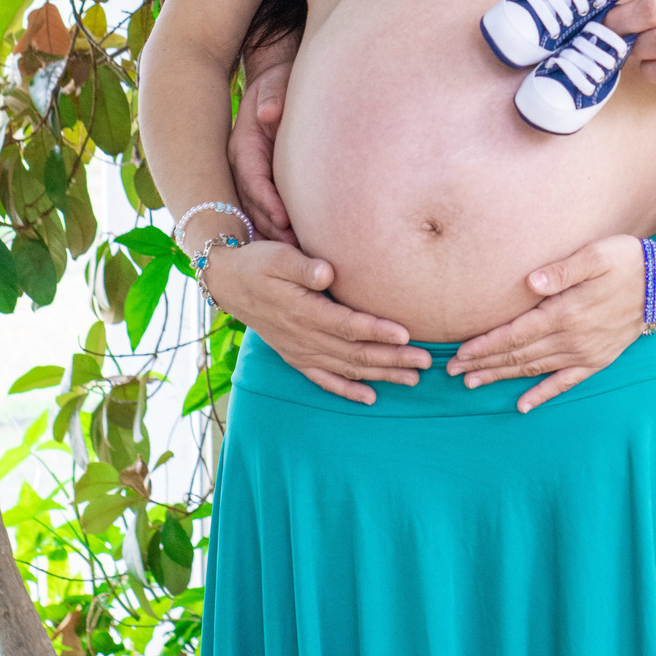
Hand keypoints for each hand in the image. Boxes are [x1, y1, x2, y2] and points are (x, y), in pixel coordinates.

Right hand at [203, 240, 431, 404]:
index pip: (348, 326)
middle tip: (426, 363)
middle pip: (356, 353)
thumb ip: (303, 266)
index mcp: (304, 312)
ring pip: (347, 369)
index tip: (407, 334)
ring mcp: (300, 351)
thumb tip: (328, 273)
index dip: (378, 331)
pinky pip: (324, 380)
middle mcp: (304, 338)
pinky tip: (370, 398)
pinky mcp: (296, 357)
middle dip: (393, 359)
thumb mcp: (277, 257)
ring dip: (381, 375)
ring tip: (413, 380)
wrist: (229, 283)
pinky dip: (347, 390)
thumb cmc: (258, 263)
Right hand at [228, 62, 295, 243]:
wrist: (272, 84)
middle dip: (271, 227)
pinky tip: (294, 250)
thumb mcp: (273, 85)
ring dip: (274, 234)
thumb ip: (272, 98)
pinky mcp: (259, 182)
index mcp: (242, 145)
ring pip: (256, 212)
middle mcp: (241, 164)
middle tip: (294, 250)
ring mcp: (248, 175)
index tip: (284, 219)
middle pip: (252, 203)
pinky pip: (264, 210)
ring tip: (297, 257)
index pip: (251, 178)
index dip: (266, 200)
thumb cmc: (275, 84)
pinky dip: (275, 229)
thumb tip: (269, 112)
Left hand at [447, 235, 649, 414]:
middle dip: (484, 364)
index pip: (515, 334)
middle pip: (519, 355)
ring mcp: (586, 353)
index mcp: (566, 312)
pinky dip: (542, 394)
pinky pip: (565, 382)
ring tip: (474, 384)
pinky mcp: (598, 360)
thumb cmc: (627, 260)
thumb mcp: (596, 255)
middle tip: (454, 372)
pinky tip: (523, 405)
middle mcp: (572, 338)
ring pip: (535, 370)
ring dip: (503, 377)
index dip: (485, 345)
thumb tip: (531, 283)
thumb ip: (563, 270)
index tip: (459, 354)